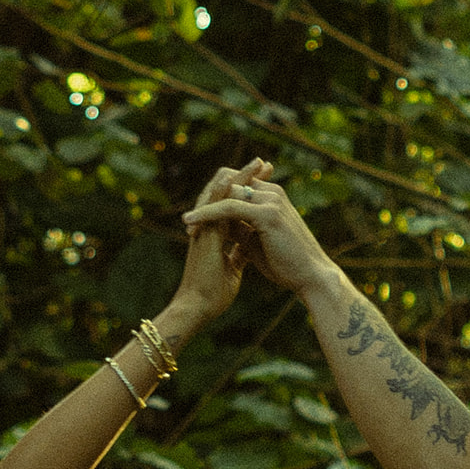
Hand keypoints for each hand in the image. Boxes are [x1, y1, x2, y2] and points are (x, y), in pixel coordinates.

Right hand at [170, 160, 270, 321]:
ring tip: (259, 162)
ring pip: (221, 192)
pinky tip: (241, 178)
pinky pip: (214, 204)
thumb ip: (239, 252)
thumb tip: (250, 244)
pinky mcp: (204, 232)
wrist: (200, 306)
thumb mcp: (233, 266)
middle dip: (248, 177)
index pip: (236, 204)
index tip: (269, 179)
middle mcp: (211, 225)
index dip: (251, 190)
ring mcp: (206, 227)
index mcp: (218, 233)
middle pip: (229, 192)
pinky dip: (227, 190)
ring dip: (240, 176)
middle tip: (265, 163)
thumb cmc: (213, 291)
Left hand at [181, 169, 337, 298]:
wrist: (311, 277)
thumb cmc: (287, 264)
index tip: (197, 218)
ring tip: (187, 224)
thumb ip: (240, 229)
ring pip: (226, 192)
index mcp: (272, 197)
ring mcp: (271, 201)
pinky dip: (207, 213)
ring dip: (204, 207)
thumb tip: (220, 226)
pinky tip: (191, 222)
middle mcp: (272, 193)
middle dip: (207, 200)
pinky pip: (229, 207)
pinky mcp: (267, 213)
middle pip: (228, 183)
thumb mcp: (257, 242)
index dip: (215, 199)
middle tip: (189, 221)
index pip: (236, 185)